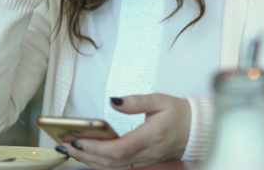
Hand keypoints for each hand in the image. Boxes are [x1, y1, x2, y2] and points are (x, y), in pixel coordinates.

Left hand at [61, 93, 190, 168]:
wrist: (198, 129)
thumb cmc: (179, 113)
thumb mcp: (160, 100)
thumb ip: (137, 101)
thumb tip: (114, 101)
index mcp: (152, 136)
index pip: (121, 149)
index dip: (97, 148)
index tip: (79, 140)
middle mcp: (148, 152)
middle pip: (113, 162)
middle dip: (86, 156)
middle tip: (65, 146)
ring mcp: (146, 160)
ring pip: (114, 168)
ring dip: (91, 162)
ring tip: (71, 151)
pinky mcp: (144, 162)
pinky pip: (120, 167)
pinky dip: (101, 163)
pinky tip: (89, 156)